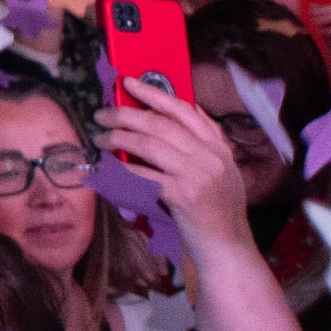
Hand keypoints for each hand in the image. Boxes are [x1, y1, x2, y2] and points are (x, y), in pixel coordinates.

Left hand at [100, 77, 254, 256]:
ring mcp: (198, 176)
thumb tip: (176, 114)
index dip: (155, 92)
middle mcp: (211, 157)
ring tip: (101, 137)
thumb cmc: (218, 212)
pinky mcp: (184, 196)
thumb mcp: (223, 172)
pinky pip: (144, 175)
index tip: (130, 82)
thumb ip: (205, 144)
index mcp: (219, 148)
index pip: (185, 109)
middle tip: (103, 113)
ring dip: (118, 138)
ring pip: (149, 145)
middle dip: (126, 114)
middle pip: (160, 123)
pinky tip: (108, 167)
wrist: (229, 249)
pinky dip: (122, 170)